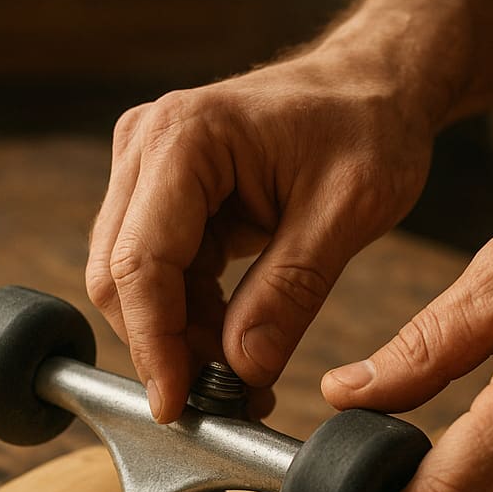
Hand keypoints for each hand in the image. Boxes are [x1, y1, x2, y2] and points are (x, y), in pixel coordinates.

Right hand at [86, 50, 435, 420]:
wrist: (371, 87)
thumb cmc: (367, 126)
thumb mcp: (349, 210)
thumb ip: (291, 291)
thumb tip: (242, 369)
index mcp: (184, 139)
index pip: (140, 263)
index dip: (154, 344)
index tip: (177, 404)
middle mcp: (147, 151)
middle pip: (120, 279)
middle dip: (165, 348)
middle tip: (223, 398)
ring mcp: (148, 175)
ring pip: (135, 287)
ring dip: (179, 340)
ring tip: (242, 377)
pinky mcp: (162, 201)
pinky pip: (161, 279)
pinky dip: (191, 322)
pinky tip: (234, 345)